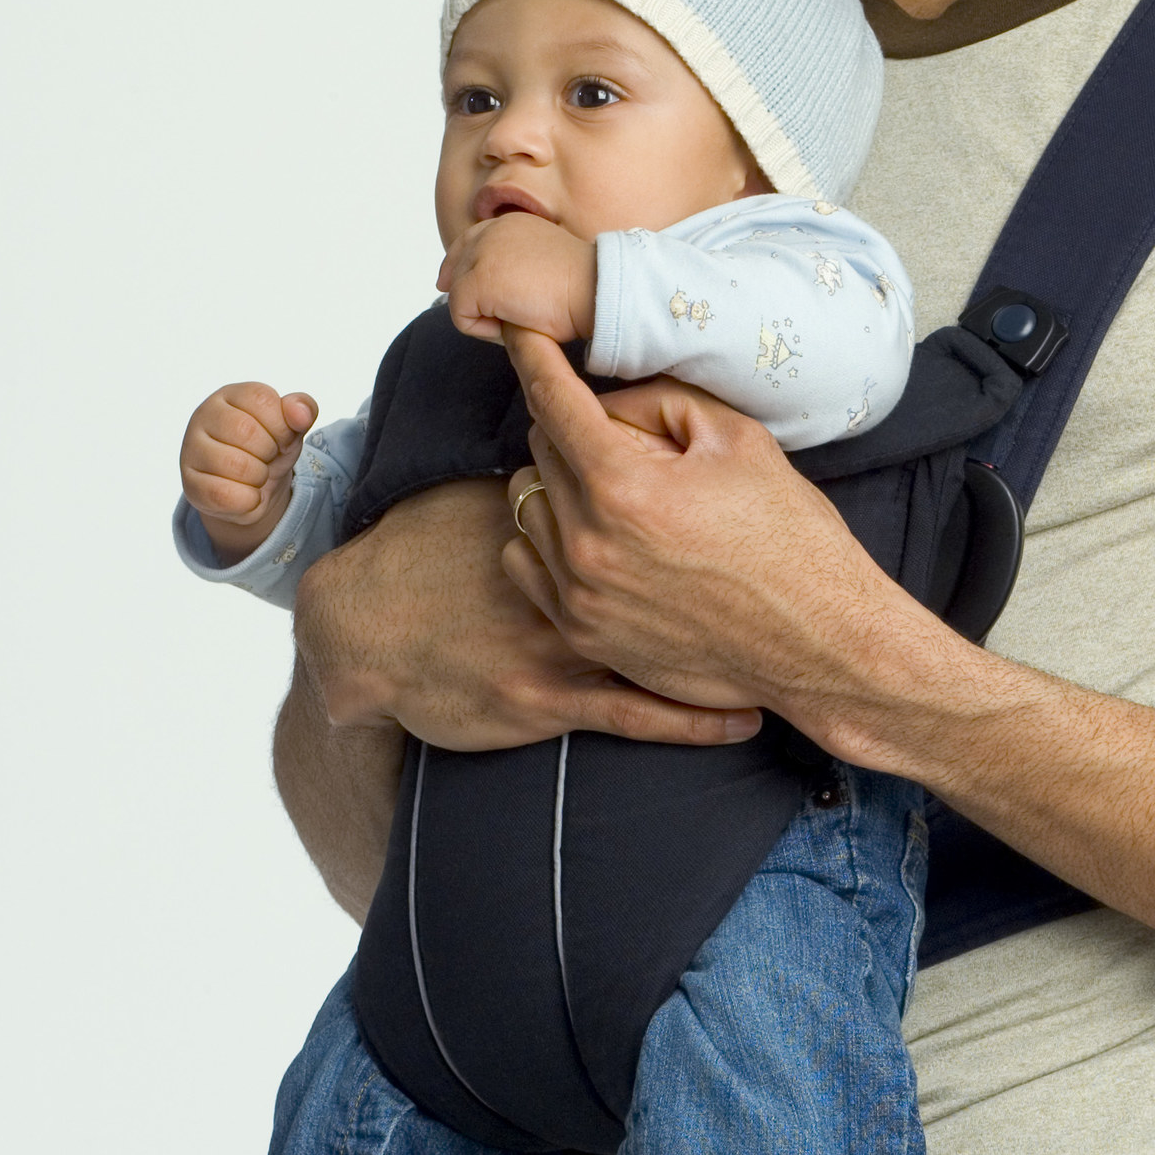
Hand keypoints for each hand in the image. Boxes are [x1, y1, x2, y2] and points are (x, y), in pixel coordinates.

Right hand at [183, 381, 317, 560]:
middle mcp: (204, 416)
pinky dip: (247, 500)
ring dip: (259, 477)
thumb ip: (303, 409)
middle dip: (270, 452)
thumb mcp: (291, 427)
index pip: (261, 399)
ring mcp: (192, 449)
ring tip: (255, 475)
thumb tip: (301, 413)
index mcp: (230, 395)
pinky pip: (224, 495)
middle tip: (266, 458)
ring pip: (237, 465)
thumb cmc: (269, 450)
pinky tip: (246, 494)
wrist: (253, 491)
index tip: (281, 438)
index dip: (281, 426)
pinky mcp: (191, 484)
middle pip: (247, 431)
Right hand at [293, 475, 764, 752]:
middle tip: (794, 580)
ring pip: (665, 642)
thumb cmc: (418, 560)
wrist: (360, 633)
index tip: (758, 490)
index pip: (639, 491)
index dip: (698, 501)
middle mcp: (567, 572)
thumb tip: (600, 436)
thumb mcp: (478, 494)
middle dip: (727, 569)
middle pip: (667, 565)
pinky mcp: (553, 696)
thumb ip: (547, 470)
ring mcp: (563, 640)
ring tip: (790, 654)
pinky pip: (642, 713)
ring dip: (728, 648)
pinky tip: (749, 714)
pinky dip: (700, 717)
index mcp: (556, 508)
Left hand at [440, 215, 596, 346]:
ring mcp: (482, 255)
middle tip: (505, 318)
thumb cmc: (587, 287)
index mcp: (510, 224)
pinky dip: (484, 331)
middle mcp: (491, 231)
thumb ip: (519, 268)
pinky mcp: (478, 282)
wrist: (599, 290)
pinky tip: (515, 325)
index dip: (460, 271)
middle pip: (456, 269)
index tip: (464, 295)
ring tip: (519, 320)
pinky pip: (461, 316)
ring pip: (458, 295)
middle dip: (474, 299)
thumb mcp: (547, 266)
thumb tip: (498, 298)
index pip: (468, 244)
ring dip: (485, 317)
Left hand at [501, 332, 909, 736]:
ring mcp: (582, 596)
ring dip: (562, 488)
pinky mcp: (586, 635)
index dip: (530, 351)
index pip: (552, 396)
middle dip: (577, 431)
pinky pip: (527, 565)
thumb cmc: (796, 545)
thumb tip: (608, 400)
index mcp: (626, 486)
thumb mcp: (740, 442)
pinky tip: (599, 543)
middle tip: (636, 447)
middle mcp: (590, 544)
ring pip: (529, 505)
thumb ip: (660, 402)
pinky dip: (550, 541)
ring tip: (625, 502)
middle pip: (541, 450)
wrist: (824, 647)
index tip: (516, 327)